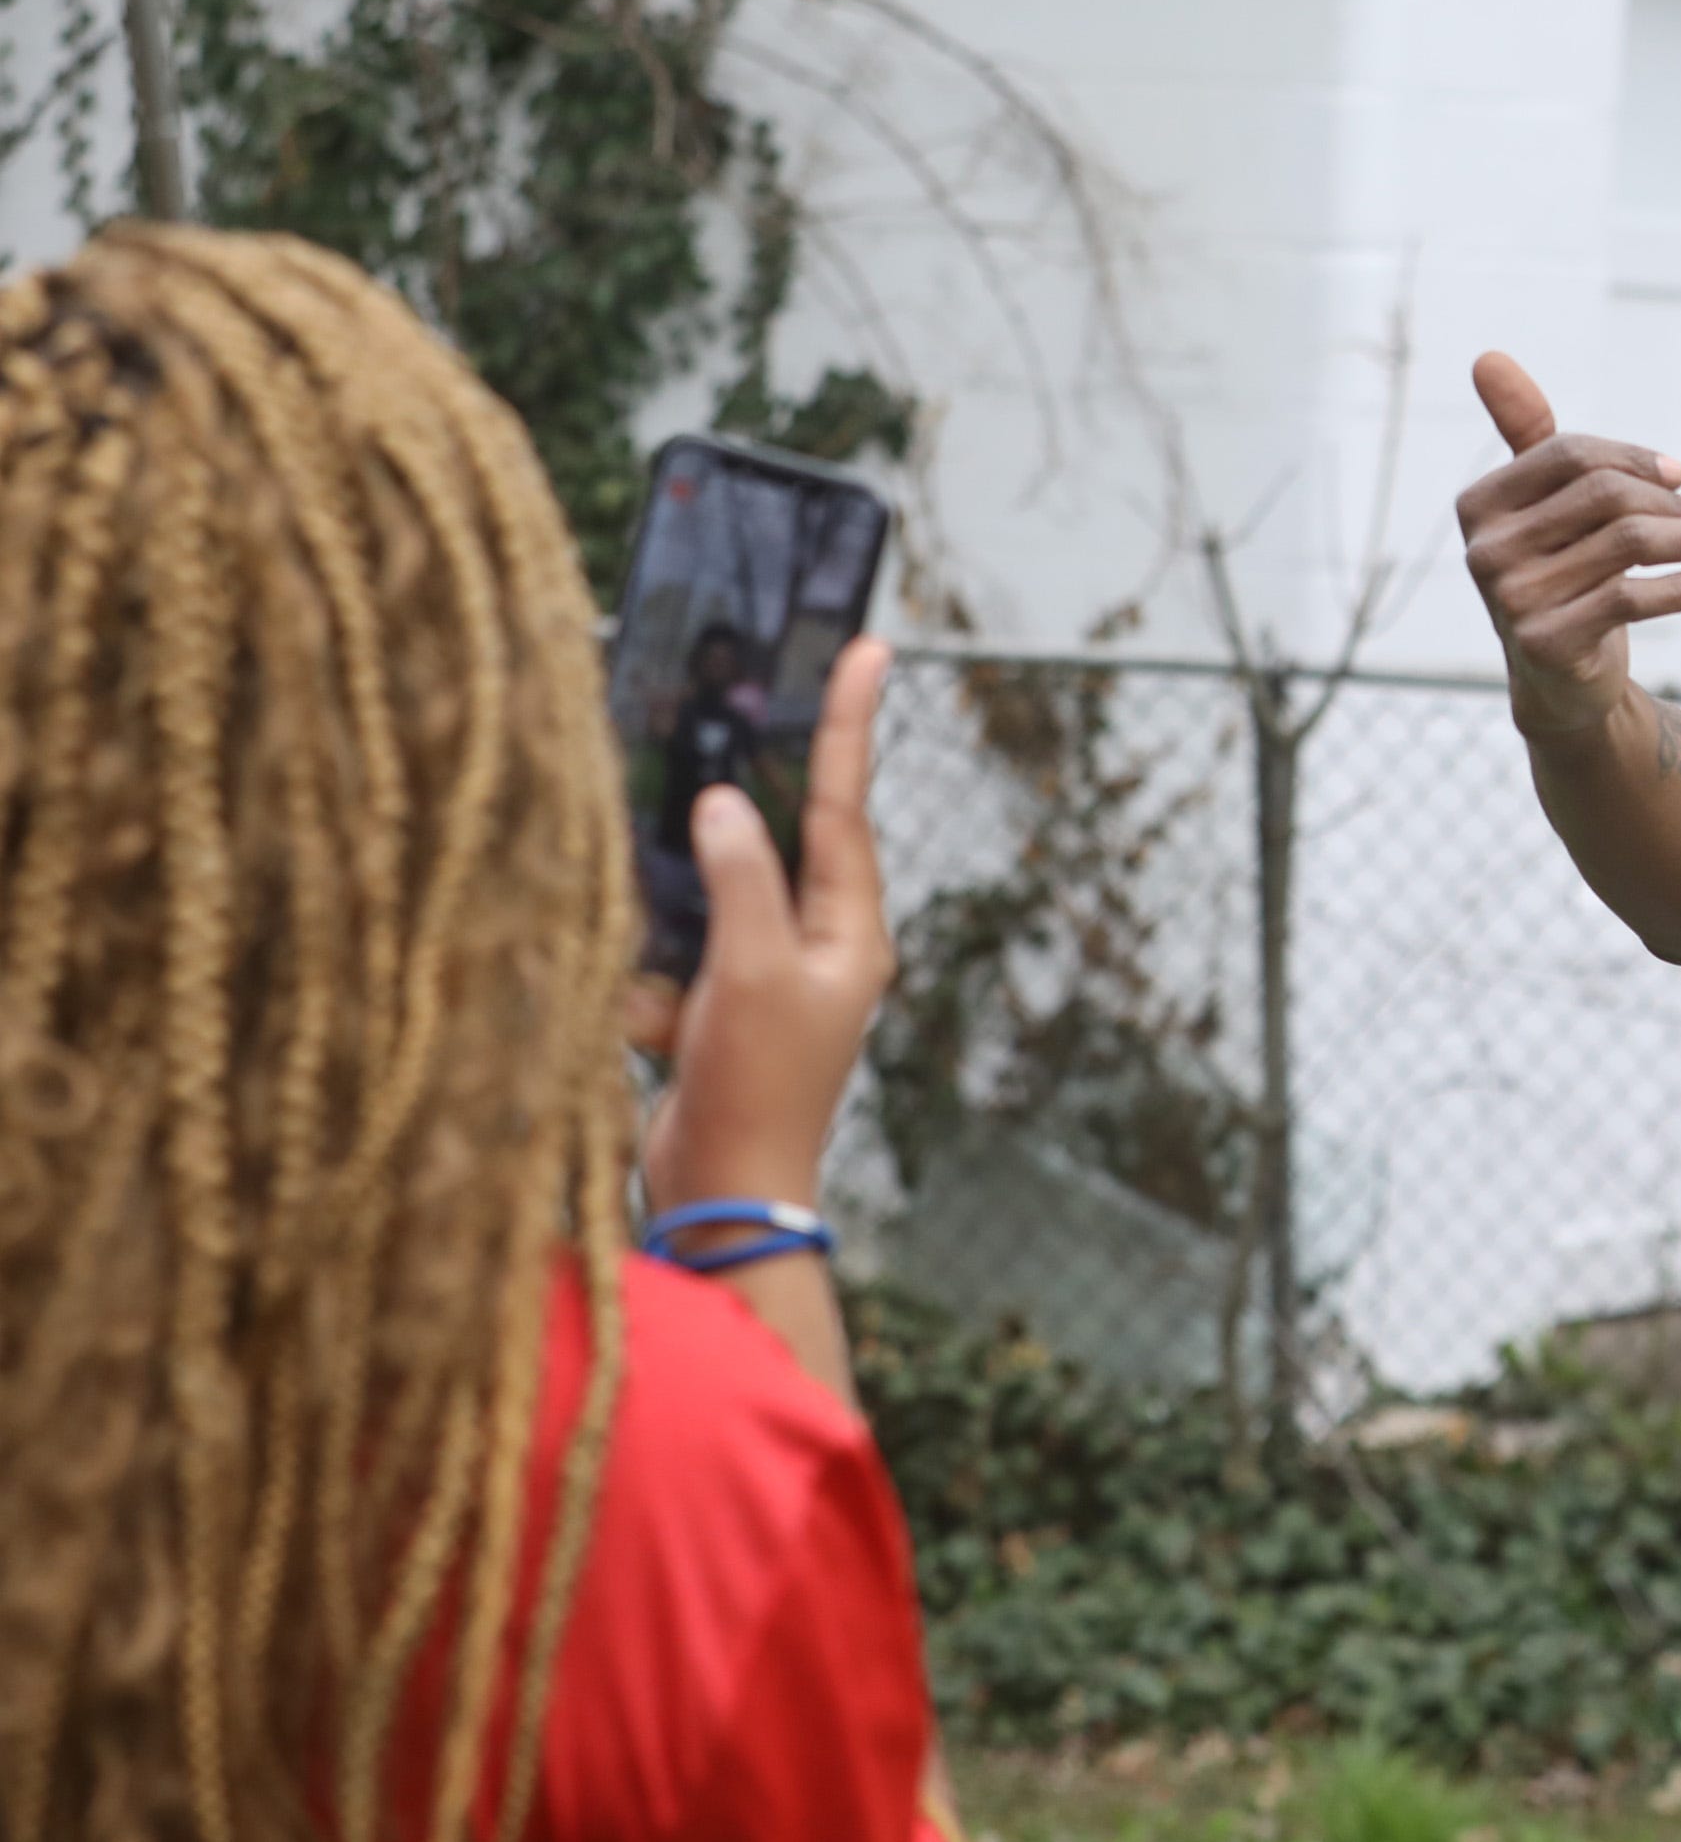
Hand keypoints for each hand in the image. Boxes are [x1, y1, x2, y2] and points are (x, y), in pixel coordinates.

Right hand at [628, 640, 894, 1221]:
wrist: (725, 1194)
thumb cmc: (758, 1090)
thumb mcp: (755, 971)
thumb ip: (742, 879)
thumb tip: (729, 804)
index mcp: (852, 929)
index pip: (847, 803)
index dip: (849, 722)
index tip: (871, 648)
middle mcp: (818, 941)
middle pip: (783, 833)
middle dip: (752, 782)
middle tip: (742, 697)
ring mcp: (765, 970)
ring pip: (716, 883)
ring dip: (685, 875)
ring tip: (680, 869)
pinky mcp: (715, 1000)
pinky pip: (677, 943)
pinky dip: (652, 950)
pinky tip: (647, 980)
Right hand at [1457, 353, 1680, 735]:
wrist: (1559, 684)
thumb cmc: (1561, 576)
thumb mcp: (1544, 506)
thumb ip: (1527, 436)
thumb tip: (1488, 355)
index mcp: (1480, 504)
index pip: (1569, 454)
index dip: (1633, 459)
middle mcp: (1485, 550)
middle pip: (1605, 495)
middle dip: (1674, 502)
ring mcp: (1511, 599)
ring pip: (1629, 543)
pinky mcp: (1546, 642)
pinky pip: (1633, 597)